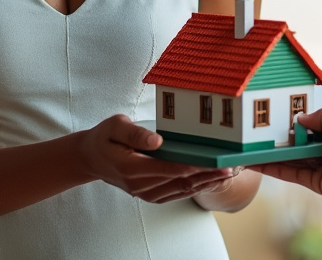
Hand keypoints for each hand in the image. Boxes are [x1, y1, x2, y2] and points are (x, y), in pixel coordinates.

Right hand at [78, 114, 235, 203]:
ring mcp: (145, 193)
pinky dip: (194, 187)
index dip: (194, 165)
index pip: (169, 168)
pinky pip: (175, 193)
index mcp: (131, 168)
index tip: (214, 160)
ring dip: (204, 183)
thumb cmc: (104, 137)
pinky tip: (209, 180)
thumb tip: (158, 140)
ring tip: (227, 173)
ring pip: (181, 190)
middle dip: (207, 174)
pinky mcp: (150, 195)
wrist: (91, 158)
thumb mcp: (114, 126)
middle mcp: (139, 186)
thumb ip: (135, 133)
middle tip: (230, 166)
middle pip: (180, 181)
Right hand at [247, 107, 321, 199]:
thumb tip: (298, 119)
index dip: (290, 127)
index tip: (269, 122)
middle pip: (295, 147)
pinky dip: (273, 168)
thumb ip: (318, 117)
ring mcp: (320, 169)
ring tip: (246, 148)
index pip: (307, 131)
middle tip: (251, 136)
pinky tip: (256, 162)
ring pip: (289, 161)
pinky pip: (291, 174)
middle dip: (275, 142)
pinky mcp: (316, 184)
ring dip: (268, 156)